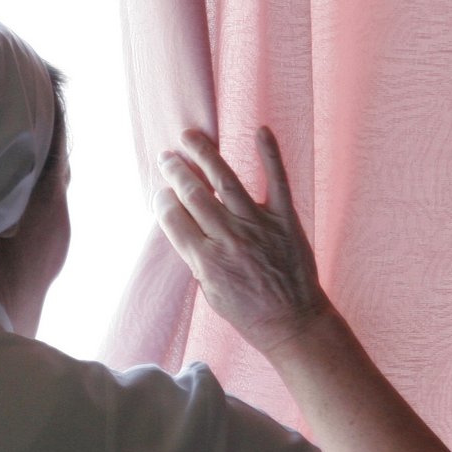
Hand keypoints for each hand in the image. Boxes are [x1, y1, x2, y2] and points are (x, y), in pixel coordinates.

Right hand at [154, 125, 329, 355]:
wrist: (293, 321)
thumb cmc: (249, 312)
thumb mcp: (210, 293)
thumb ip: (196, 259)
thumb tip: (181, 229)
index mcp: (207, 261)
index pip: (174, 220)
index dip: (162, 201)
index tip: (159, 190)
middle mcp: (229, 238)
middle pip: (194, 196)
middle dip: (175, 172)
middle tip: (165, 157)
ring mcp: (258, 225)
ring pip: (225, 180)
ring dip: (204, 155)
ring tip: (190, 136)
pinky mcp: (284, 219)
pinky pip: (276, 180)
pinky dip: (269, 154)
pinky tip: (261, 130)